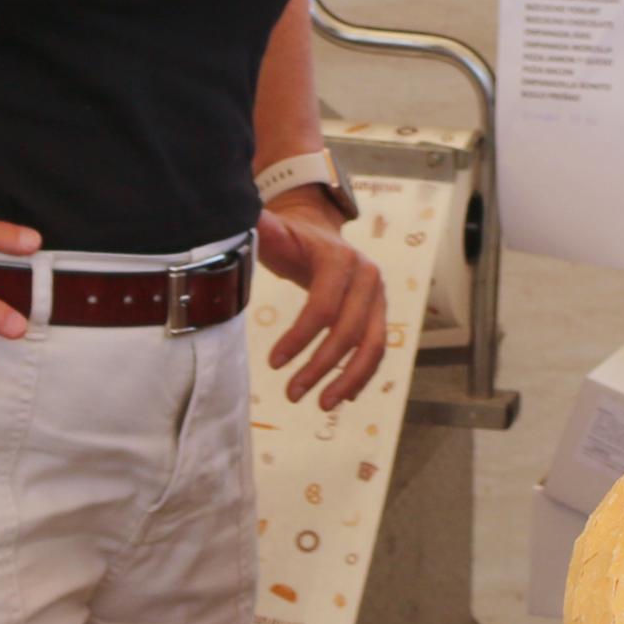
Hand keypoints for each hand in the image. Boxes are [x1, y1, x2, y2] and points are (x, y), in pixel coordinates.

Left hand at [259, 193, 391, 409]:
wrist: (324, 233)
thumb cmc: (294, 238)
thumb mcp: (277, 232)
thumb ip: (262, 230)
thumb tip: (244, 218)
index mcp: (341, 258)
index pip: (323, 304)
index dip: (300, 337)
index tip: (274, 363)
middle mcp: (368, 277)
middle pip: (350, 330)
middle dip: (321, 366)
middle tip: (291, 394)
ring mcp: (379, 297)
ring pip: (373, 344)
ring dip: (349, 379)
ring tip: (322, 405)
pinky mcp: (380, 314)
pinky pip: (377, 348)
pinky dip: (363, 374)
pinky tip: (344, 397)